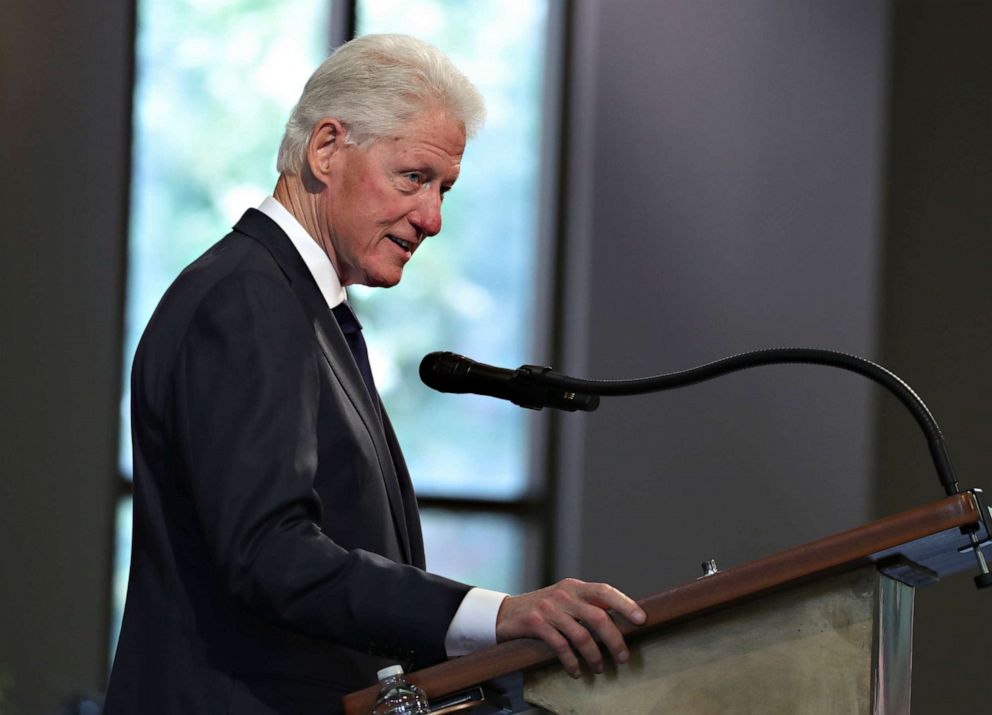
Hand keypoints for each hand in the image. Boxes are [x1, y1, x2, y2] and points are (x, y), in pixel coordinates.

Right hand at [495, 578, 646, 677]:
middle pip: (598, 617)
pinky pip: (560, 646)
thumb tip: (620, 622)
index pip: (605, 591)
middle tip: (622, 658)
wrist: (504, 613)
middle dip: (614, 640)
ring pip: (581, 635)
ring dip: (594, 656)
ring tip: (598, 669)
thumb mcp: (564, 601)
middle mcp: (563, 595)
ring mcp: (548, 608)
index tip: (641, 619)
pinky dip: (571, 662)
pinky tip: (575, 671)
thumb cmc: (542, 610)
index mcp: (574, 587)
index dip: (625, 604)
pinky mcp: (535, 623)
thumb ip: (586, 606)